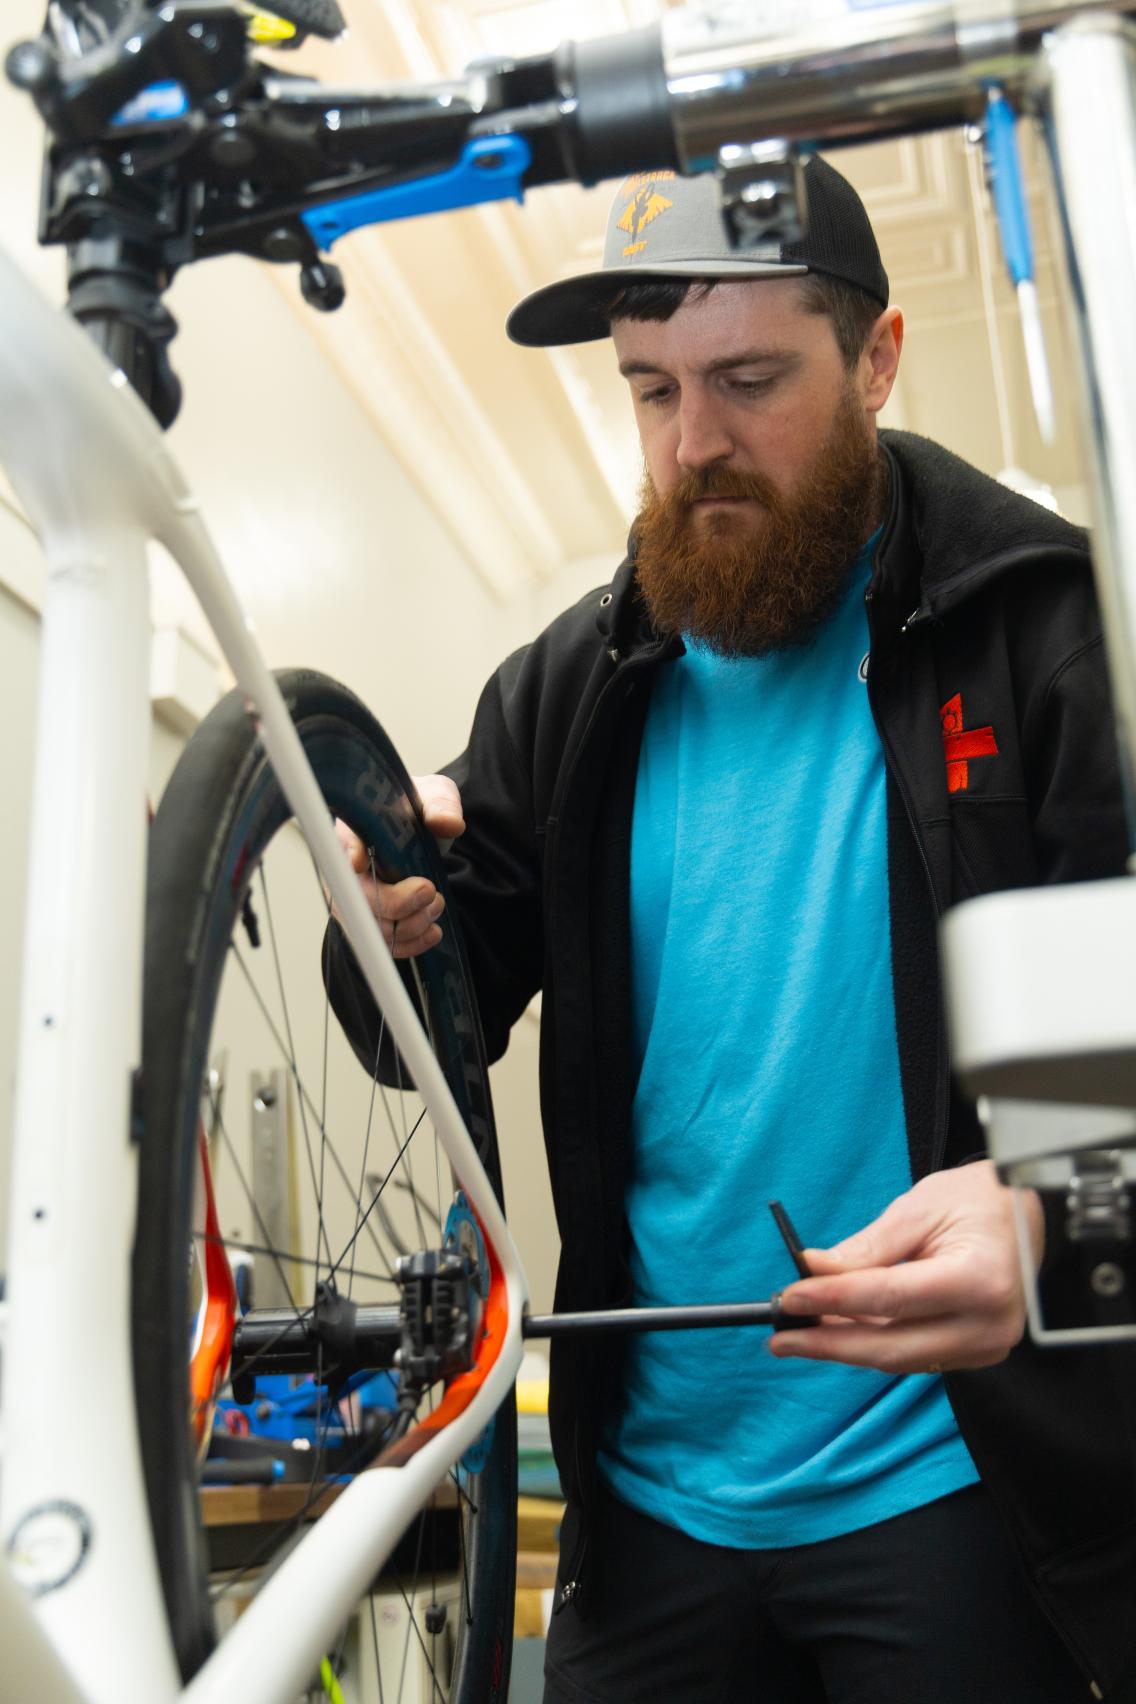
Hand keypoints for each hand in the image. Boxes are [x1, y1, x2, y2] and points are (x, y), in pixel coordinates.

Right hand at [330, 775, 463, 960]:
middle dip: (397, 904)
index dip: (349, 857)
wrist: (419, 834)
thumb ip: (441, 805)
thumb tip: (446, 823)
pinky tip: (432, 931)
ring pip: (372, 928)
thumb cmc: (417, 813)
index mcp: (352, 830)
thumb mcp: (433, 796)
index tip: (362, 861)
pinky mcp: (369, 921)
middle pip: (355, 899)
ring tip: (436, 904)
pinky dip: (411, 944)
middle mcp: (344, 869)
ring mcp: (353, 899)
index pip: (340, 847)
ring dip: (411, 925)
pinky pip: (382, 945)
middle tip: (430, 890)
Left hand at [769, 1162, 1042, 1374]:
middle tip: (780, 1337)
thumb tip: (813, 1270)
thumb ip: (867, 1248)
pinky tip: (838, 1331)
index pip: (889, 1299)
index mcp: (978, 1280)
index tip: (789, 1297)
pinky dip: (874, 1344)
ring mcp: (985, 1345)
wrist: (1026, 1216)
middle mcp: (987, 1325)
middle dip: (829, 1343)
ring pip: (899, 1358)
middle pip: (891, 1347)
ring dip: (846, 1346)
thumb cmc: (976, 1202)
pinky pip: (914, 1355)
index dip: (833, 1299)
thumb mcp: (918, 1209)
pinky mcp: (977, 1352)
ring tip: (800, 1333)